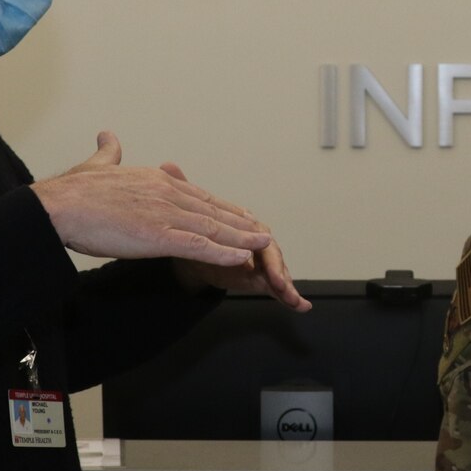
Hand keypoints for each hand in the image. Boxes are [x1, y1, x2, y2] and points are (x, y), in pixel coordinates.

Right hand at [31, 132, 273, 266]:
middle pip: (212, 211)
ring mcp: (164, 214)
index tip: (239, 214)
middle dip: (239, 223)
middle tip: (261, 231)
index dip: (221, 208)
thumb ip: (109, 153)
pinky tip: (242, 258)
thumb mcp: (97, 165)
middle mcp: (166, 193)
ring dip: (241, 238)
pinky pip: (198, 246)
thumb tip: (108, 135)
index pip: (197, 196)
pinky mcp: (157, 236)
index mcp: (155, 180)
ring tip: (264, 244)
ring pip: (212, 228)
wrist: (57, 206)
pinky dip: (222, 252)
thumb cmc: (72, 191)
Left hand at [160, 163, 309, 311]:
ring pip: (277, 272)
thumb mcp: (183, 212)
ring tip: (292, 299)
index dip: (259, 239)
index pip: (254, 231)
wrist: (185, 256)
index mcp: (243, 223)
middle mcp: (255, 243)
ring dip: (287, 285)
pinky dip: (289, 297)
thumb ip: (181, 192)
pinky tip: (301, 305)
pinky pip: (274, 288)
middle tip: (282, 284)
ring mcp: (259, 263)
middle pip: (270, 254)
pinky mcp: (257, 280)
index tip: (263, 244)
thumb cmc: (192, 231)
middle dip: (278, 268)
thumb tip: (168, 165)